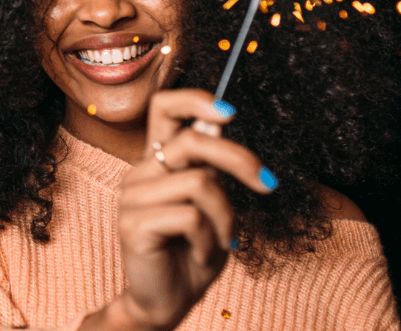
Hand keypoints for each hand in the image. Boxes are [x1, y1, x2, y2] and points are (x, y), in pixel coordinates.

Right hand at [91, 89, 275, 330]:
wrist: (166, 301)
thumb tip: (223, 127)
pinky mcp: (132, 225)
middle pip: (193, 140)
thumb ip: (211, 170)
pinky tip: (200, 253)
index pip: (164, 107)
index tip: (231, 112)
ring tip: (224, 241)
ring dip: (227, 217)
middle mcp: (140, 172)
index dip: (196, 99)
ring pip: (200, 183)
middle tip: (268, 184)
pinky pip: (190, 218)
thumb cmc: (193, 252)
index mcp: (158, 161)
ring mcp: (132, 198)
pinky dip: (210, 239)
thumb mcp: (212, 206)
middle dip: (240, 159)